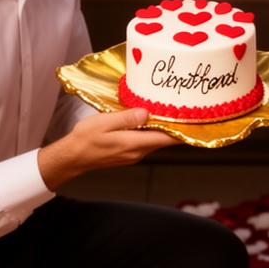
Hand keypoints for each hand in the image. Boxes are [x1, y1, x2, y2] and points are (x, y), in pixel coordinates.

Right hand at [39, 107, 174, 187]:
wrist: (72, 158)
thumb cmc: (85, 140)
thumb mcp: (104, 122)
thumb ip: (126, 118)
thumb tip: (146, 112)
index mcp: (134, 143)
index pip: (166, 139)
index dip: (183, 131)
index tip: (196, 122)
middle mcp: (138, 152)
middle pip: (163, 140)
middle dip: (174, 126)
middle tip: (184, 109)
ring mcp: (133, 155)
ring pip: (154, 141)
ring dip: (162, 128)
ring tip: (168, 111)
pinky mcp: (128, 154)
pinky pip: (145, 142)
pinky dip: (150, 132)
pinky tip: (148, 121)